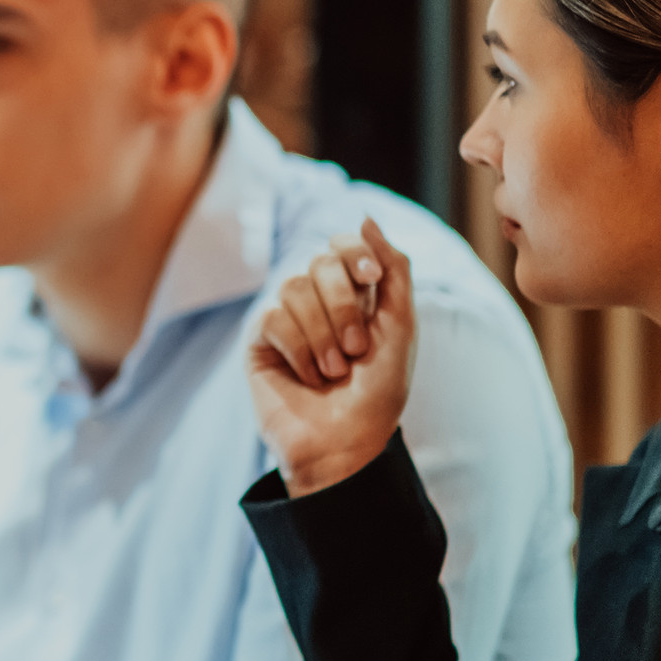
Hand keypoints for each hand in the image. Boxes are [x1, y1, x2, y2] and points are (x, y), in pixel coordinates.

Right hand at [248, 218, 415, 495]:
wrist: (346, 442)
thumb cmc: (378, 392)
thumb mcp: (400, 325)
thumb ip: (393, 269)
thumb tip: (365, 218)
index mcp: (355, 293)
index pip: (343, 245)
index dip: (354, 253)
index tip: (371, 281)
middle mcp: (317, 300)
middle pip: (320, 263)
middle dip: (344, 306)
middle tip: (357, 350)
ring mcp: (286, 319)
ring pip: (294, 289)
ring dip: (323, 335)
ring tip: (334, 371)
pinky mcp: (260, 342)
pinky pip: (274, 319)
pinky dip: (299, 350)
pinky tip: (308, 377)